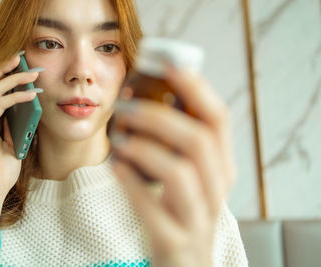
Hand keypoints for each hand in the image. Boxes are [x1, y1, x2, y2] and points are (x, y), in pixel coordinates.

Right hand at [0, 53, 42, 201]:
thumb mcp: (15, 143)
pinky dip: (15, 98)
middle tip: (24, 58)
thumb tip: (30, 108)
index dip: (7, 75)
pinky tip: (31, 95)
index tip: (24, 65)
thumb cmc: (2, 170)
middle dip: (7, 69)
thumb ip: (18, 126)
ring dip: (13, 79)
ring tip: (32, 74)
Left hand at [110, 64, 236, 266]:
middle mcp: (217, 190)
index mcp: (221, 167)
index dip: (195, 88)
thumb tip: (151, 98)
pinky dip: (132, 182)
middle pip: (199, 141)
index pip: (218, 119)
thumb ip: (179, 144)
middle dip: (158, 116)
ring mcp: (198, 219)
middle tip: (126, 105)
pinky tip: (115, 165)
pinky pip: (154, 208)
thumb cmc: (180, 211)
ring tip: (119, 136)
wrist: (185, 265)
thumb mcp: (190, 176)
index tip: (168, 65)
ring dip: (144, 147)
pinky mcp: (175, 241)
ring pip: (180, 172)